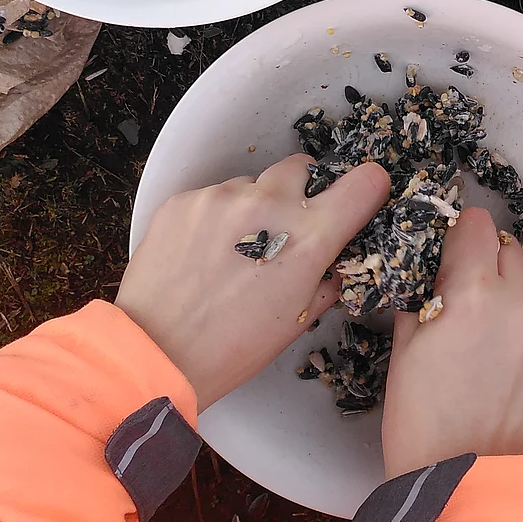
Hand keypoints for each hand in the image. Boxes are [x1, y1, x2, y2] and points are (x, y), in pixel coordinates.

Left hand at [117, 155, 389, 411]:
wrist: (155, 353)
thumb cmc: (234, 347)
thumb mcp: (301, 316)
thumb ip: (330, 273)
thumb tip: (338, 251)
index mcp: (309, 237)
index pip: (366, 182)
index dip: (366, 190)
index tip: (356, 201)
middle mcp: (269, 204)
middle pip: (304, 168)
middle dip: (302, 193)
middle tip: (286, 229)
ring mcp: (222, 197)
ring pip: (253, 183)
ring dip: (254, 207)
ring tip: (233, 250)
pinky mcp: (184, 199)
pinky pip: (214, 195)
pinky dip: (217, 216)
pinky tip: (203, 253)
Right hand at [381, 207, 522, 475]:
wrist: (467, 478)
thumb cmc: (422, 421)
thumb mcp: (405, 350)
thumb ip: (423, 298)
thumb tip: (432, 271)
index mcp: (472, 293)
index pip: (476, 226)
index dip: (459, 232)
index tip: (451, 247)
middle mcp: (517, 303)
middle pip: (509, 250)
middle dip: (486, 260)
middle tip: (464, 289)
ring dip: (510, 292)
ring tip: (485, 329)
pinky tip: (505, 355)